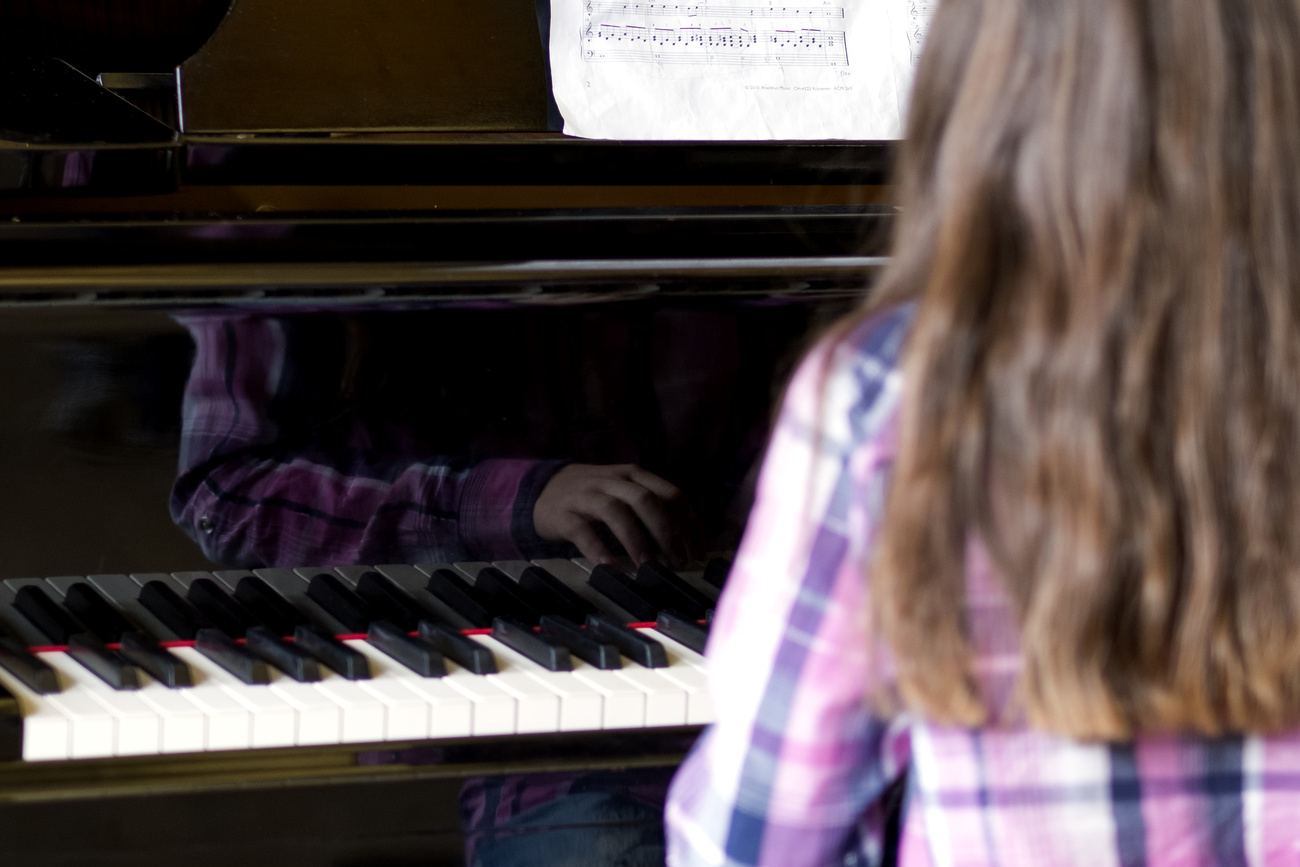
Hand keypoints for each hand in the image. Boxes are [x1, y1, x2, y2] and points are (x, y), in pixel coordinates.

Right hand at [533, 463, 699, 567]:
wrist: (543, 489)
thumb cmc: (596, 497)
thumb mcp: (626, 494)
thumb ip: (655, 510)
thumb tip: (692, 541)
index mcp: (635, 475)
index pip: (671, 494)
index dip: (689, 523)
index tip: (698, 550)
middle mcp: (614, 480)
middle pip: (647, 501)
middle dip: (667, 533)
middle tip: (678, 562)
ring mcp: (587, 495)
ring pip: (617, 511)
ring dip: (637, 540)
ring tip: (648, 566)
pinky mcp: (564, 514)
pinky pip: (583, 531)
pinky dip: (598, 548)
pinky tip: (609, 566)